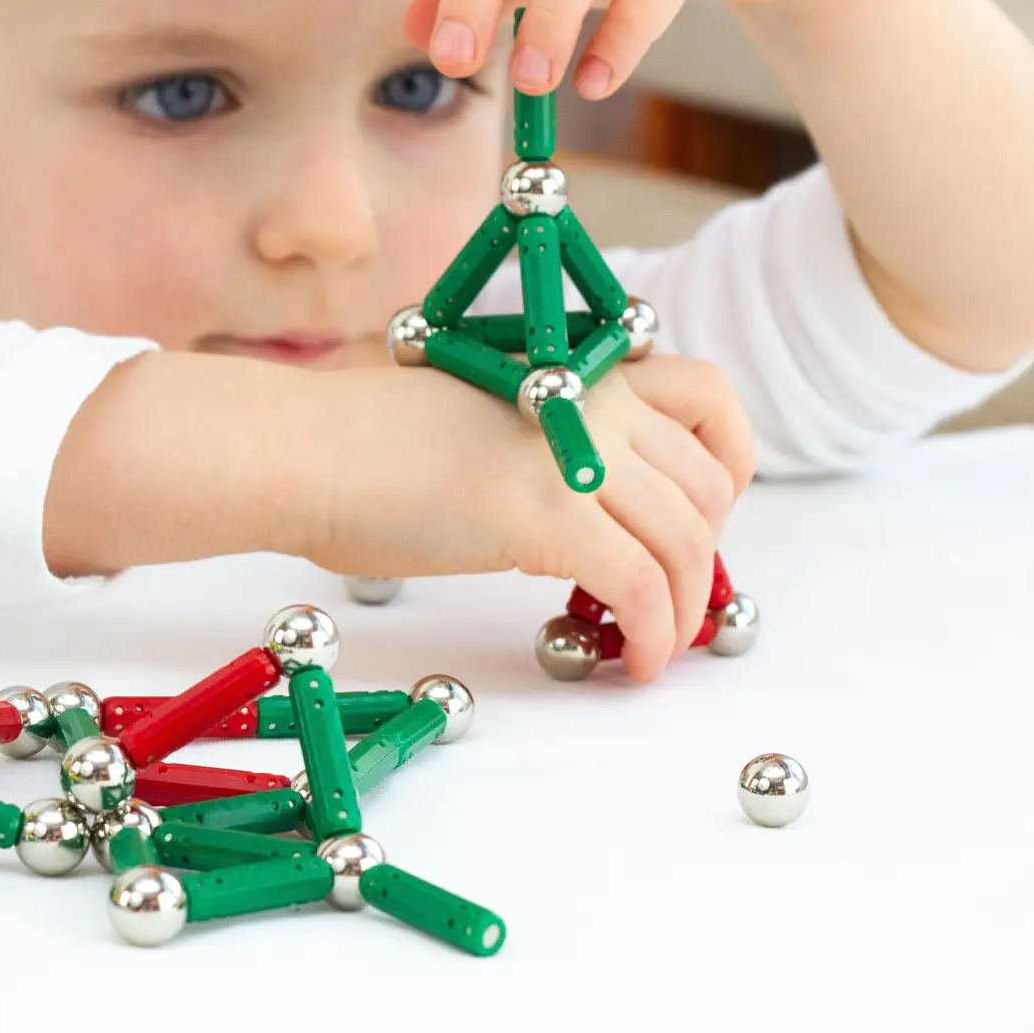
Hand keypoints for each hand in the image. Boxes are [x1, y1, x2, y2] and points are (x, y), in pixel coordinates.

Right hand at [300, 354, 754, 681]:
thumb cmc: (362, 446)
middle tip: (672, 598)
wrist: (304, 452)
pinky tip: (633, 663)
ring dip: (686, 608)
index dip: (730, 464)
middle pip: (708, 484)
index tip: (706, 516)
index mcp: (575, 370)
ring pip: (687, 542)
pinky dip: (653, 635)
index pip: (709, 396)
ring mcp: (574, 456)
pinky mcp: (547, 516)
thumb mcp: (483, 421)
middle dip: (707, 553)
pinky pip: (641, 588)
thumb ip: (547, 445)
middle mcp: (591, 400)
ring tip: (657, 646)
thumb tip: (589, 512)